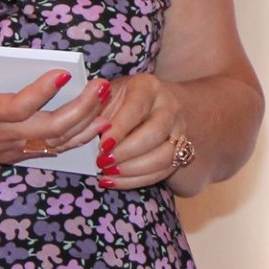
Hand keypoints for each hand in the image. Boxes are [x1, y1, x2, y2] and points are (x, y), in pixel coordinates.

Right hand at [0, 53, 98, 178]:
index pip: (17, 107)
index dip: (41, 92)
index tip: (64, 73)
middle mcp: (1, 134)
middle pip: (50, 127)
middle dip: (81, 108)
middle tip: (103, 85)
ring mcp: (10, 147)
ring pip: (57, 141)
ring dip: (86, 123)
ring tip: (110, 100)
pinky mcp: (14, 153)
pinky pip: (53, 149)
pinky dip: (78, 138)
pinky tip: (99, 124)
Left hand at [94, 73, 195, 192]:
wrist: (153, 105)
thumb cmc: (120, 101)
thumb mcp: (105, 96)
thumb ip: (94, 110)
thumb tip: (88, 129)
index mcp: (147, 87)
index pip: (136, 108)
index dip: (119, 129)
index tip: (102, 146)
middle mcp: (169, 106)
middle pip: (155, 132)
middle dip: (126, 152)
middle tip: (102, 162)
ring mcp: (178, 129)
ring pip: (165, 155)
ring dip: (134, 169)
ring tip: (109, 173)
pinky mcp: (180, 150)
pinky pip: (164, 171)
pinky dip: (138, 180)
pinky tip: (116, 180)